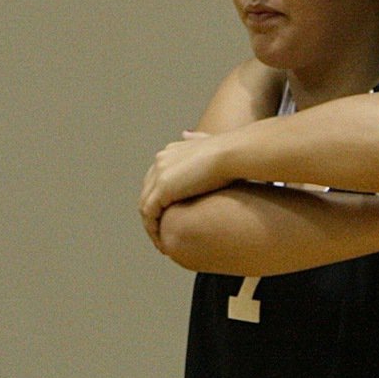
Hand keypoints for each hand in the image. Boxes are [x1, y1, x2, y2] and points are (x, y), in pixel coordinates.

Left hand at [139, 131, 225, 247]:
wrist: (233, 154)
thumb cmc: (232, 153)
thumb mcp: (211, 143)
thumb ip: (196, 139)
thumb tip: (186, 133)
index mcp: (169, 153)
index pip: (156, 181)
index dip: (160, 201)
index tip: (168, 218)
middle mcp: (160, 162)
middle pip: (148, 193)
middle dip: (152, 215)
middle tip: (161, 235)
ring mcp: (159, 175)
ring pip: (146, 206)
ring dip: (151, 227)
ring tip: (162, 245)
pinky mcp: (163, 188)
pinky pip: (150, 215)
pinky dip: (153, 230)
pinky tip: (163, 244)